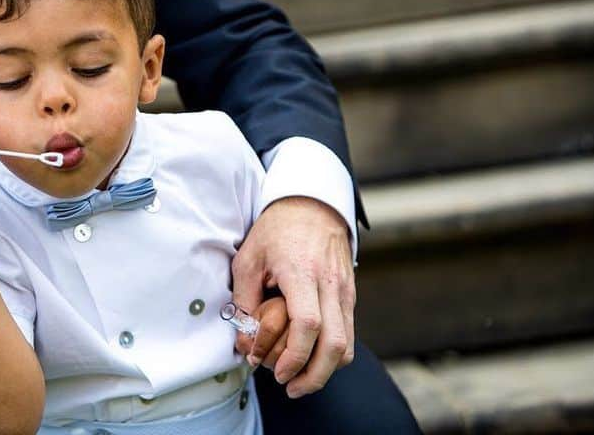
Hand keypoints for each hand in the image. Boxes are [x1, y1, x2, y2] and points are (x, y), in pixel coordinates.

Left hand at [232, 196, 354, 397]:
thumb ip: (244, 298)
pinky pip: (349, 333)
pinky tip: (312, 359)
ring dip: (326, 370)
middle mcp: (331, 284)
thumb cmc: (276, 231)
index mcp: (303, 273)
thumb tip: (242, 339)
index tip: (277, 371)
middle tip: (290, 387)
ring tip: (300, 380)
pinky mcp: (351, 295)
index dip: (295, 356)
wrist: (311, 205)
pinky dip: (334, 354)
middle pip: (335, 344)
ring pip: (347, 344)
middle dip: (314, 376)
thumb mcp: (249, 257)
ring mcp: (346, 290)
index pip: (309, 325)